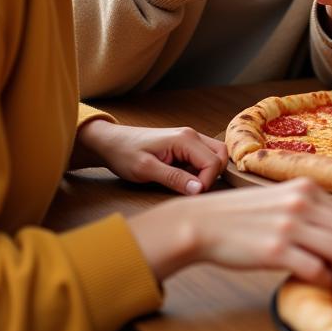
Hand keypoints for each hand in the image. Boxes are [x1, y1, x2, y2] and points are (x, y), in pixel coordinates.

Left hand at [74, 120, 227, 195]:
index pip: (213, 162)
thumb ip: (174, 178)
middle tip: (194, 190)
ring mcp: (190, 139)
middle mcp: (192, 135)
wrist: (111, 142)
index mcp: (185, 139)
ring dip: (209, 172)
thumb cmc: (124, 153)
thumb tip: (198, 190)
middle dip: (213, 176)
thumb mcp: (146, 170)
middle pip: (221, 155)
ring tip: (189, 184)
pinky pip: (204, 156)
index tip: (191, 195)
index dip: (207, 182)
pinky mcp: (185, 145)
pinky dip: (201, 169)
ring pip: (215, 155)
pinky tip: (185, 178)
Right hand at [128, 178, 331, 287]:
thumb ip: (311, 211)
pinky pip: (315, 269)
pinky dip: (326, 282)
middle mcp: (303, 202)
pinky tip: (324, 288)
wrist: (203, 223)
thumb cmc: (242, 216)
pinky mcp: (275, 249)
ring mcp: (290, 225)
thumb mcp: (281, 199)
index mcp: (308, 189)